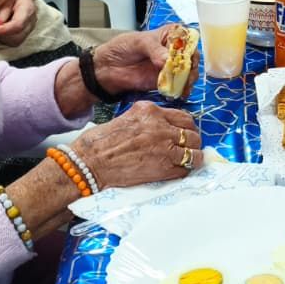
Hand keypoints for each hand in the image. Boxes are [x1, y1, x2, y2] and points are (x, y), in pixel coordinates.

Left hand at [0, 0, 37, 45]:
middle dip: (1, 36)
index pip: (17, 25)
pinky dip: (5, 39)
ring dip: (2, 38)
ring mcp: (30, 28)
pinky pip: (15, 42)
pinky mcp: (25, 33)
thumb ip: (0, 11)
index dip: (1, 30)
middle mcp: (31, 21)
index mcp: (28, 8)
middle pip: (17, 37)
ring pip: (15, 42)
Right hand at [72, 101, 203, 188]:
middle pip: (193, 134)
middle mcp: (161, 127)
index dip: (187, 127)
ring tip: (186, 161)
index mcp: (151, 111)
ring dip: (192, 158)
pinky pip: (184, 170)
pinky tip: (176, 171)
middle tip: (187, 148)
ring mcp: (164, 148)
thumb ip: (149, 120)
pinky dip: (183, 171)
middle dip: (192, 142)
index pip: (184, 117)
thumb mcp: (128, 118)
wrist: (90, 162)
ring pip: (194, 153)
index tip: (185, 133)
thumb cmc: (101, 142)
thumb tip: (166, 127)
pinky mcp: (163, 168)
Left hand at [91, 25, 195, 97]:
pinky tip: (180, 92)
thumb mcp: (138, 42)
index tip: (187, 56)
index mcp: (169, 35)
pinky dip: (181, 90)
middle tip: (186, 73)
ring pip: (188, 73)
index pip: (188, 39)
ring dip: (189, 79)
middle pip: (191, 58)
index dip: (191, 47)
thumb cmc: (122, 48)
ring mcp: (170, 67)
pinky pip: (178, 86)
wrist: (106, 68)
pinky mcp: (165, 81)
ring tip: (183, 84)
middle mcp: (173, 50)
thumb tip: (167, 60)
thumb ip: (154, 50)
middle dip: (191, 66)